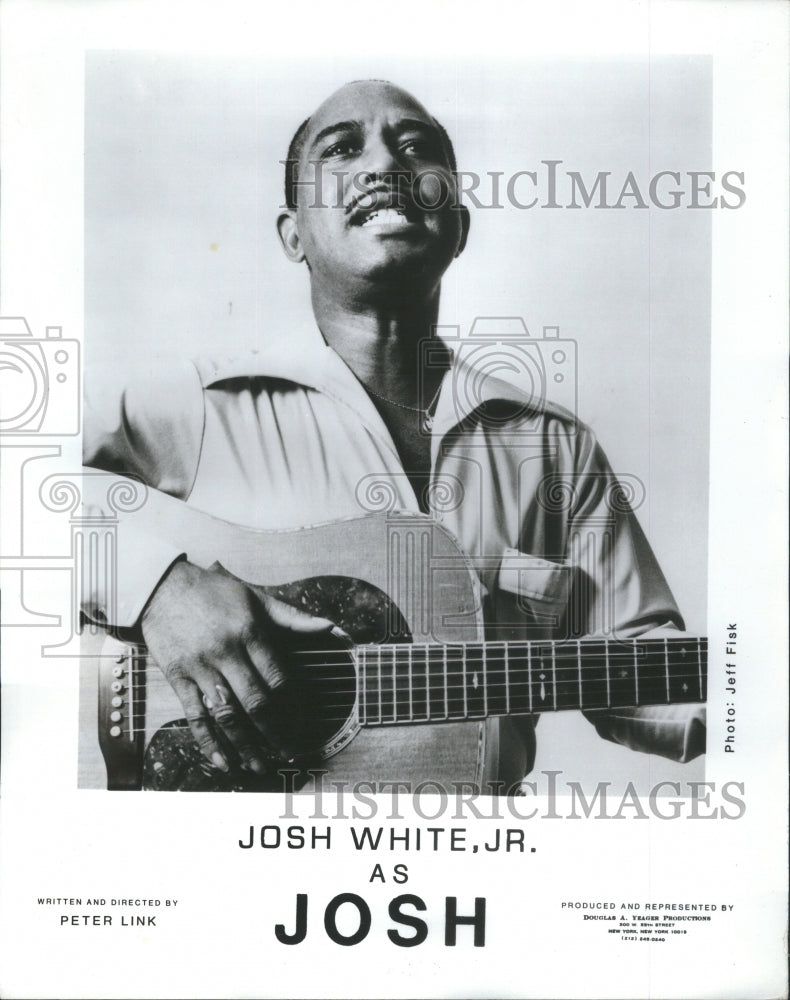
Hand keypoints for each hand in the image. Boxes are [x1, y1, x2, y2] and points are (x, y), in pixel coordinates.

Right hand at [140, 559, 332, 773]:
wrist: (162, 587)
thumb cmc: (214, 592)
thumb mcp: (256, 598)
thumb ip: (294, 618)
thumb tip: (331, 627)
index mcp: (250, 632)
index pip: (278, 678)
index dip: (294, 707)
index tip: (303, 726)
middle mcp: (226, 652)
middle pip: (256, 701)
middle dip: (275, 733)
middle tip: (289, 754)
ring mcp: (200, 667)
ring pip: (226, 714)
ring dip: (245, 745)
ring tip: (260, 766)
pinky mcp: (179, 678)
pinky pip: (194, 715)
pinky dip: (208, 741)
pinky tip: (222, 761)